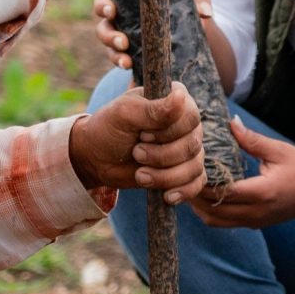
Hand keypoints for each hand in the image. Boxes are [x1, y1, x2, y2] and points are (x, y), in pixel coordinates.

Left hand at [68, 82, 203, 198]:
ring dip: (166, 176)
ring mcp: (187, 147)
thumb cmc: (108, 129)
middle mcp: (186, 123)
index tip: (143, 134)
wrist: (97, 158)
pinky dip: (183, 191)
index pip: (190, 117)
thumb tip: (181, 97)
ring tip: (140, 175)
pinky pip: (197, 183)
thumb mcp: (124, 115)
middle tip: (136, 153)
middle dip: (162, 156)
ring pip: (194, 166)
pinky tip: (166, 196)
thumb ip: (153, 109)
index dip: (168, 132)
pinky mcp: (185, 170)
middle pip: (192, 145)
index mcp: (175, 99)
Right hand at [91, 0, 210, 69]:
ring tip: (127, 62)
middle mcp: (121, 21)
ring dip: (115, 56)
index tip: (112, 10)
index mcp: (127, 0)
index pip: (105, 2)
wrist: (196, 24)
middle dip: (109, 36)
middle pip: (103, 28)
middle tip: (123, 42)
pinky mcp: (135, 57)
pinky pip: (124, 63)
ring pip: (111, 49)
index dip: (103, 7)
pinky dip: (126, 67)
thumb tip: (204, 13)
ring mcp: (126, 41)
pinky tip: (132, 72)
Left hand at [188, 119, 294, 228]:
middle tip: (180, 178)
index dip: (202, 183)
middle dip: (194, 197)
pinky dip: (211, 213)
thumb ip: (251, 140)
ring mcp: (255, 221)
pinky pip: (226, 223)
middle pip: (214, 210)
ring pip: (216, 221)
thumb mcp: (279, 150)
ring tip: (189, 188)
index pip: (223, 192)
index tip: (188, 168)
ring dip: (200, 208)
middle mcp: (257, 211)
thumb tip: (230, 123)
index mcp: (263, 192)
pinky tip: (205, 197)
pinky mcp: (255, 224)